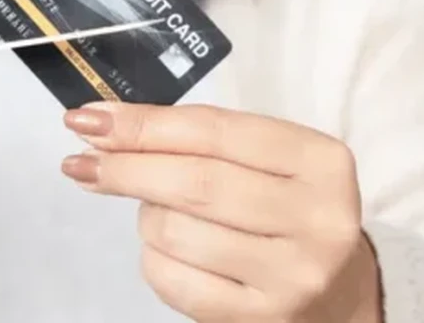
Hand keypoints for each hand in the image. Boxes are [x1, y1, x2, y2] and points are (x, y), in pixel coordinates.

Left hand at [62, 103, 381, 322]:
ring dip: (146, 218)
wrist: (340, 294)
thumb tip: (108, 127)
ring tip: (158, 214)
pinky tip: (163, 251)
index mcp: (321, 161)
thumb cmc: (290, 213)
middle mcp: (317, 217)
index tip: (91, 120)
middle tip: (82, 162)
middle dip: (125, 168)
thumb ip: (203, 140)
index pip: (215, 130)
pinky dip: (153, 260)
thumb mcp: (270, 163)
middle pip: (194, 182)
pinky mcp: (262, 318)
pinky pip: (175, 281)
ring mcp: (293, 274)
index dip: (145, 124)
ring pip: (177, 232)